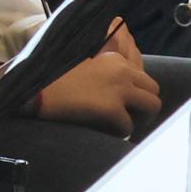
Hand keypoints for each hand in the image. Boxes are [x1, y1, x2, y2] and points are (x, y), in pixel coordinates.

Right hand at [31, 28, 163, 133]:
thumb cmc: (54, 80)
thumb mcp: (84, 64)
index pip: (144, 75)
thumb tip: (116, 77)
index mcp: (115, 59)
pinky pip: (129, 125)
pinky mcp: (111, 108)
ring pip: (152, 106)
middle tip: (132, 116)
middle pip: (154, 89)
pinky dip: (120, 132)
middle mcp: (121, 71)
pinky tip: (107, 131)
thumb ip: (105, 69)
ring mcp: (119, 89)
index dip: (139, 92)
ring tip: (125, 124)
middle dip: (145, 104)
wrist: (37, 92)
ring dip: (140, 118)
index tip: (129, 103)